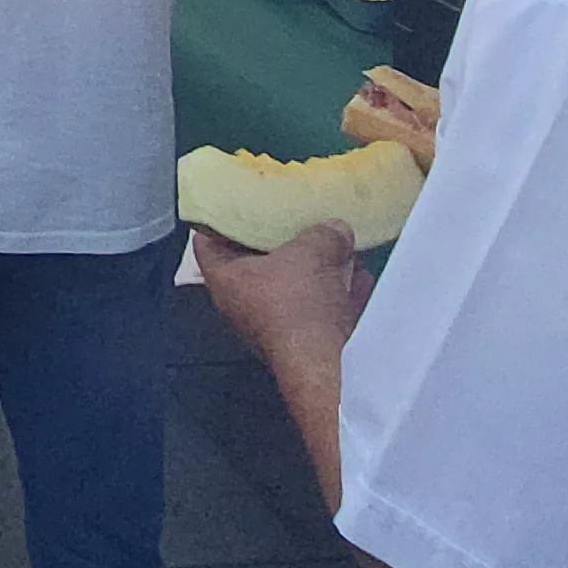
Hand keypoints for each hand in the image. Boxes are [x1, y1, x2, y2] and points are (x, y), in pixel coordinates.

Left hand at [192, 222, 371, 369]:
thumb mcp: (311, 251)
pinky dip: (338, 294)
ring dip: (316, 269)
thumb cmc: (299, 302)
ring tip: (338, 247)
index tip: (238, 204)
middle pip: (256, 264)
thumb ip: (323, 233)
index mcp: (226, 280)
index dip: (219, 219)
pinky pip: (318, 309)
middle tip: (296, 220)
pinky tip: (360, 279)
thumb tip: (336, 230)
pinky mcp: (303, 342)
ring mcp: (273, 326)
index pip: (207, 242)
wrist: (326, 363)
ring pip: (292, 287)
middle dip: (280, 244)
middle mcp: (242, 305)